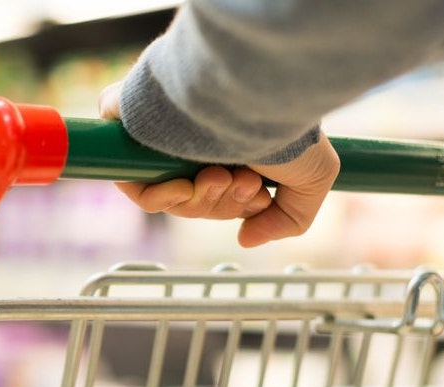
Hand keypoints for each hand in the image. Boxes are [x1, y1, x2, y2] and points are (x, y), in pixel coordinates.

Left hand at [99, 82, 339, 246]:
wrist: (255, 91)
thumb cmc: (287, 127)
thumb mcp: (313, 179)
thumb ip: (288, 219)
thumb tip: (245, 238)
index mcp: (231, 142)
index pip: (219, 193)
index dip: (235, 206)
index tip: (258, 196)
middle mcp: (196, 136)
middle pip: (195, 200)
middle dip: (221, 204)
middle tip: (243, 183)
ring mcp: (164, 133)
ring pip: (168, 196)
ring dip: (199, 201)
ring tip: (223, 176)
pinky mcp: (130, 126)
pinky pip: (133, 182)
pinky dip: (160, 197)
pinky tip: (187, 186)